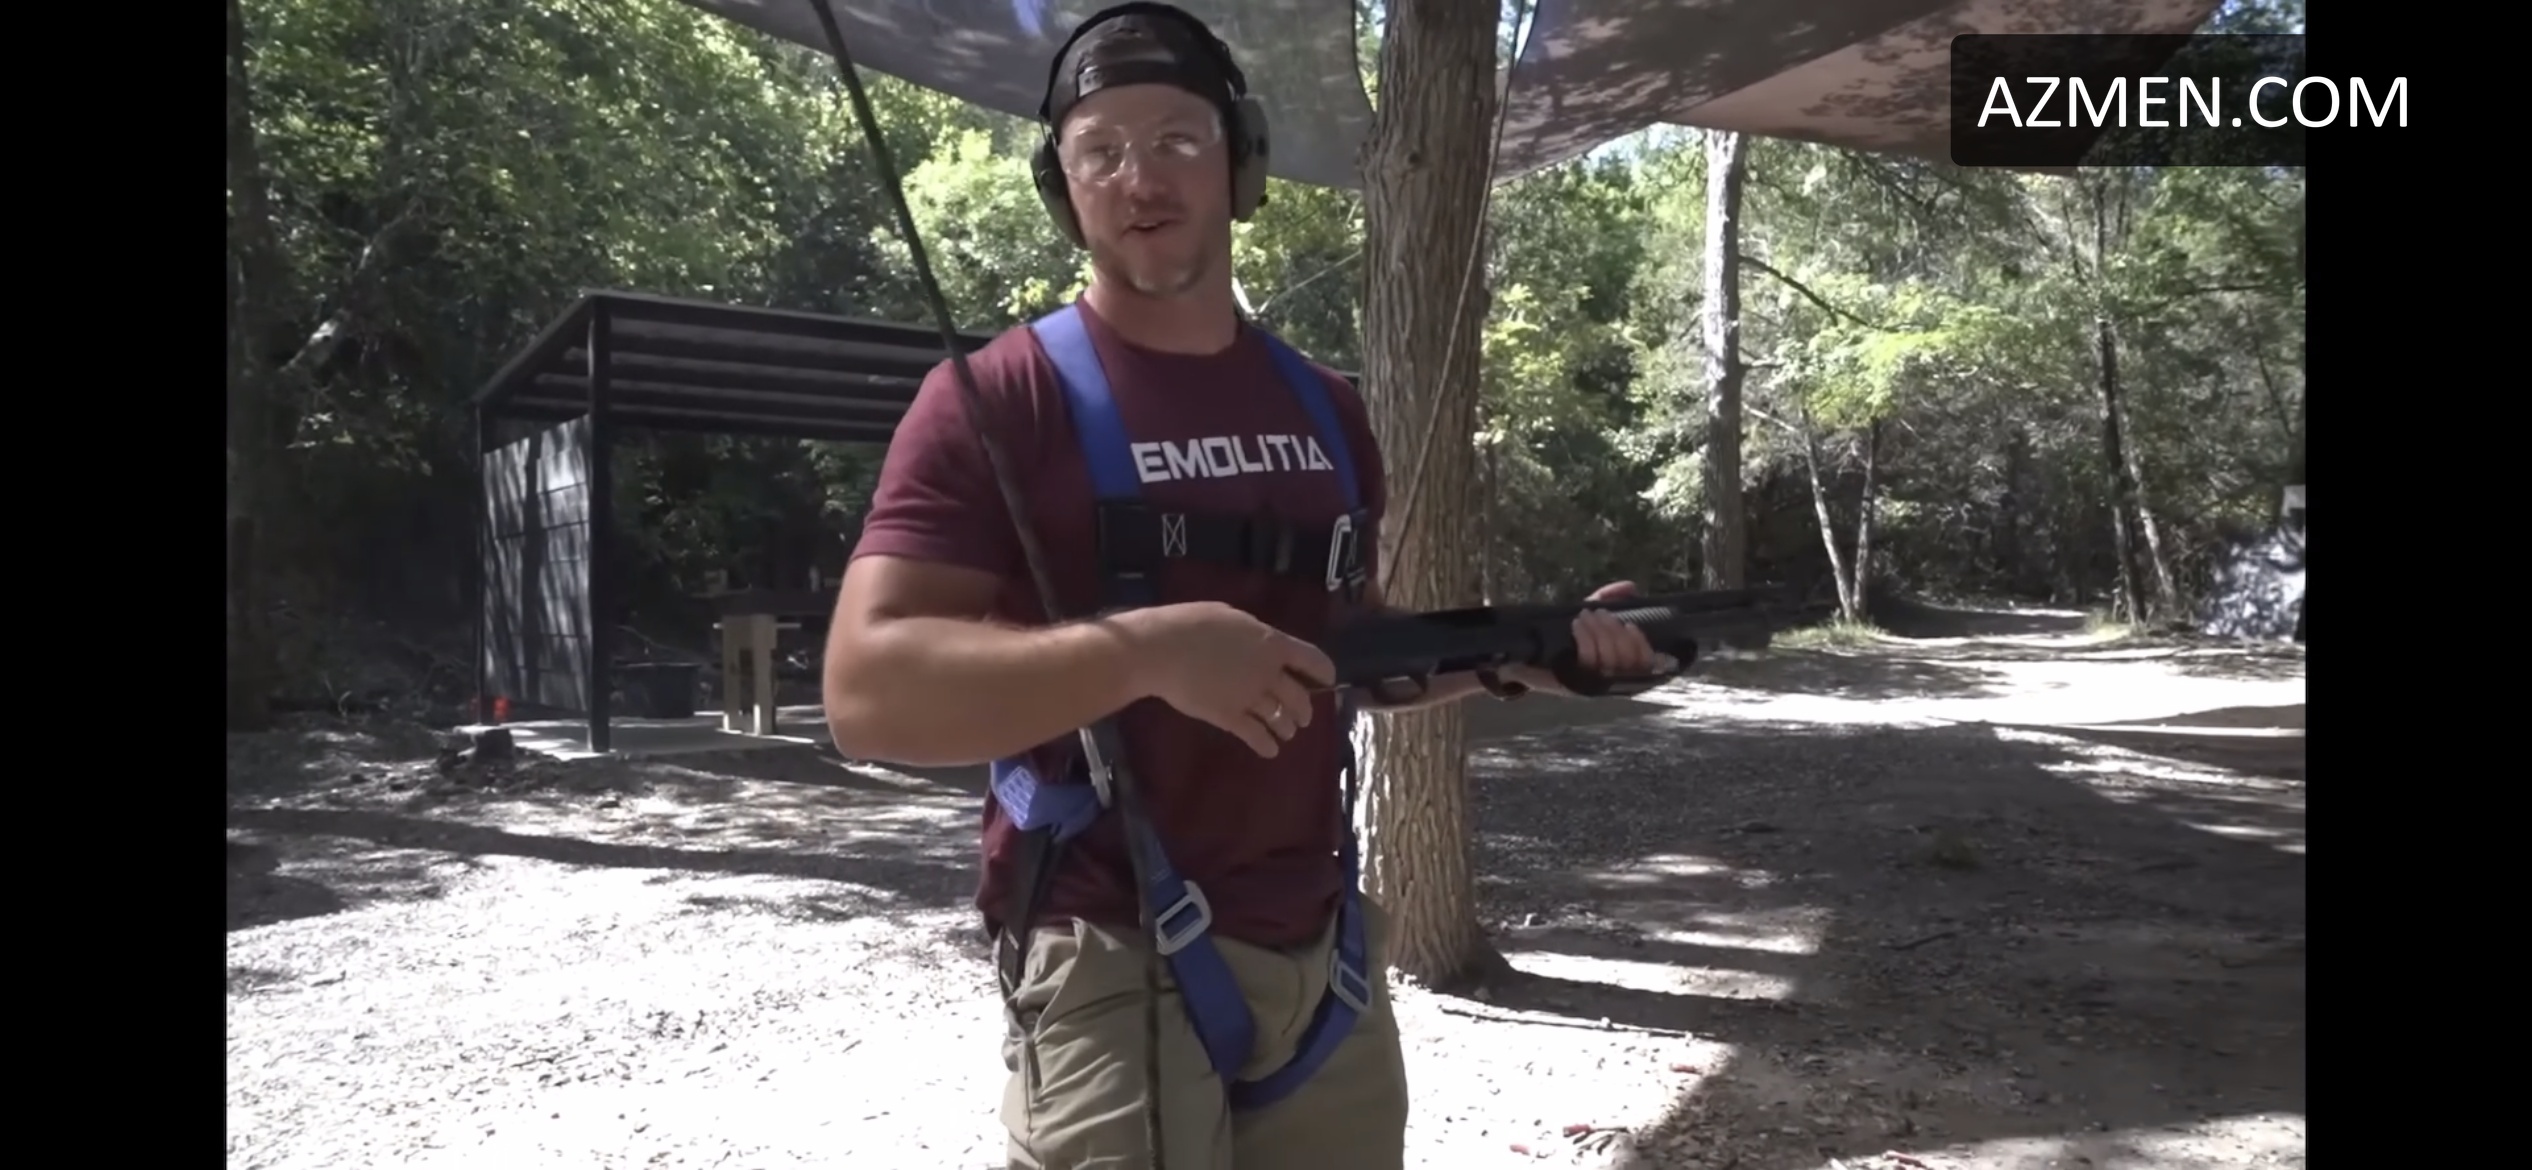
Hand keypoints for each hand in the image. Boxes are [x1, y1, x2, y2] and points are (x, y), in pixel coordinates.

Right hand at [1120, 601, 1336, 756]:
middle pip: (1299, 697)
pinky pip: (1256, 736)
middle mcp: (1268, 672)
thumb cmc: (1190, 624)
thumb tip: (1262, 643)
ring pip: (1280, 719)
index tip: (1328, 680)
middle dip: (1305, 710)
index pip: (1312, 659)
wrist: (1160, 650)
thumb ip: (1253, 633)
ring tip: (1286, 732)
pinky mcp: (1229, 717)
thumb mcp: (1230, 616)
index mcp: (1271, 643)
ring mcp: (1250, 697)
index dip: (1324, 672)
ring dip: (1287, 728)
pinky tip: (1269, 750)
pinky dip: (1266, 745)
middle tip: (1303, 716)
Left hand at [1512, 581, 1673, 692]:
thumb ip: (1609, 599)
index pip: (1645, 663)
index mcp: (1621, 668)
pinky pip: (1587, 659)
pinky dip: (1585, 637)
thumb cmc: (1563, 639)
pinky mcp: (1574, 682)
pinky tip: (1578, 624)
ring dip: (1600, 631)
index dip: (1641, 644)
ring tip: (1587, 615)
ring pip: (1609, 658)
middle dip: (1614, 632)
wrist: (1525, 658)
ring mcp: (1592, 684)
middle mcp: (1610, 681)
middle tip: (1600, 614)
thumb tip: (1630, 586)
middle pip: (1626, 658)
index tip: (1629, 625)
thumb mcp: (1588, 618)